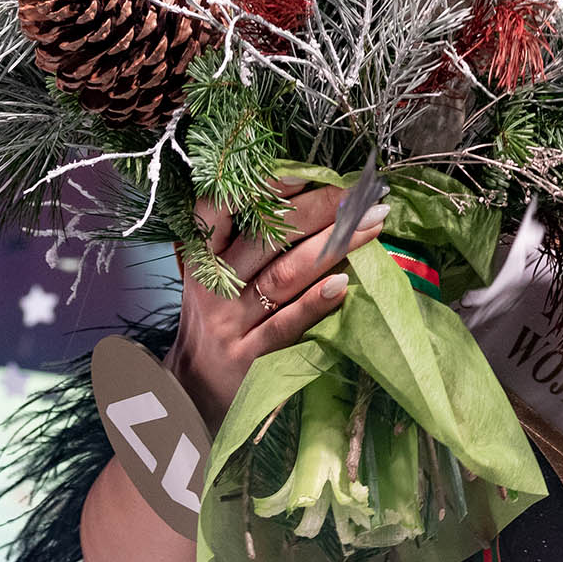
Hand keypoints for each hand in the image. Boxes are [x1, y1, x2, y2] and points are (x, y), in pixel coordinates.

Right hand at [165, 181, 390, 430]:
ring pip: (283, 275)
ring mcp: (232, 322)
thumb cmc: (216, 321)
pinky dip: (315, 302)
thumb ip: (242, 241)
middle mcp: (214, 286)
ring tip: (372, 224)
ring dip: (332, 246)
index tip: (304, 169)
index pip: (218, 210)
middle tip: (360, 192)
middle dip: (317, 208)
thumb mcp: (212, 278)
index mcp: (203, 258)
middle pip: (265, 238)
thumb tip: (306, 194)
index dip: (258, 187)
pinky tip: (345, 283)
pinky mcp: (251, 358)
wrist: (190, 393)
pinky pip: (286, 324)